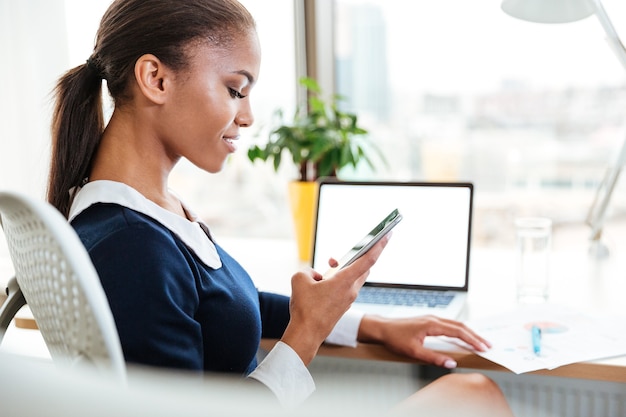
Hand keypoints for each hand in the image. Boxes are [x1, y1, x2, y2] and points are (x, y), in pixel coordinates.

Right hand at [280, 234, 390, 364]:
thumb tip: (315, 276)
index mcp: (345, 281)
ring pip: (352, 278)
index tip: (387, 235)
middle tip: (338, 256)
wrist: (306, 334)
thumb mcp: (299, 280)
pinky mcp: (343, 307)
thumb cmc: (305, 308)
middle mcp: (351, 290)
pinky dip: (336, 283)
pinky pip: (344, 289)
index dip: (378, 246)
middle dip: (354, 258)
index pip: (368, 259)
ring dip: (342, 271)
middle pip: (362, 268)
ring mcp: (348, 300)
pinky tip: (319, 285)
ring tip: (325, 268)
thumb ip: (308, 271)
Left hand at [357, 315, 490, 368]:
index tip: (483, 347)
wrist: (382, 328)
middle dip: (475, 336)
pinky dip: (459, 330)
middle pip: (460, 326)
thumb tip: (451, 364)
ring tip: (479, 341)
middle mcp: (434, 319)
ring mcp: (431, 318)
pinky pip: (449, 324)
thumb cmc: (395, 338)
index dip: (472, 340)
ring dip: (468, 332)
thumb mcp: (414, 351)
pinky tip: (463, 336)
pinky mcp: (428, 321)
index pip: (458, 332)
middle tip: (488, 345)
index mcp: (432, 324)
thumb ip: (433, 357)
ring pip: (455, 324)